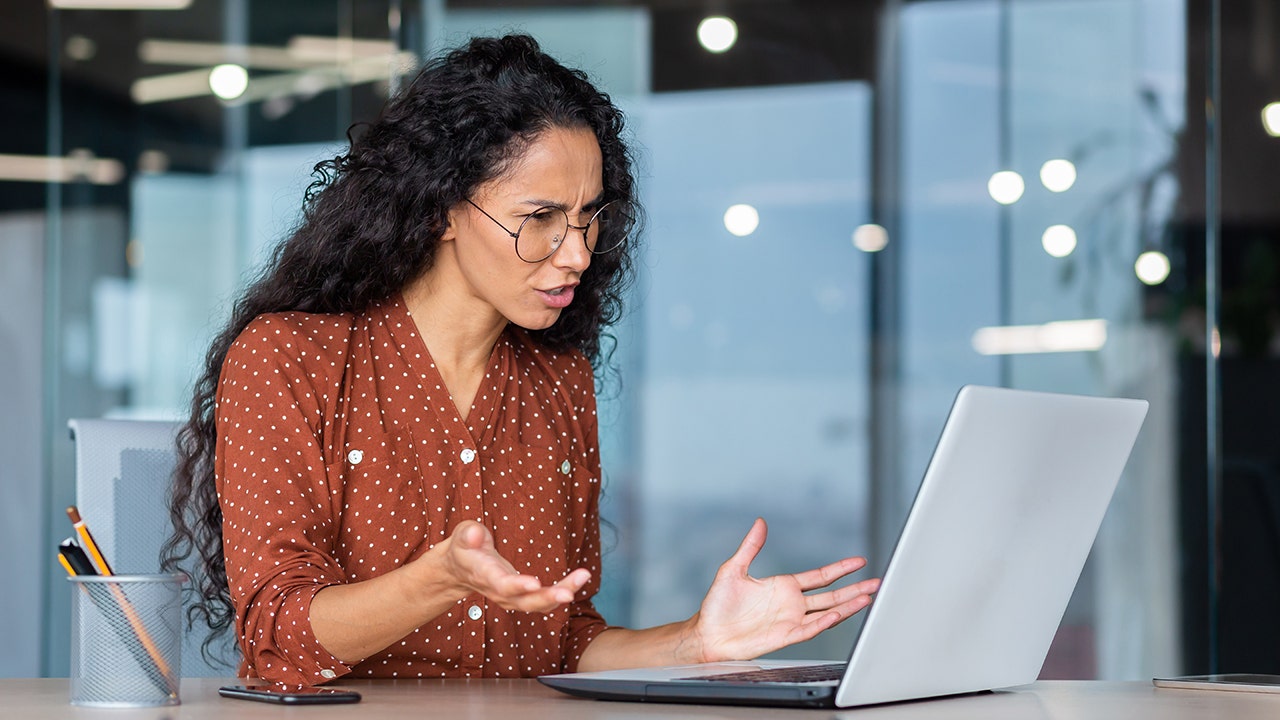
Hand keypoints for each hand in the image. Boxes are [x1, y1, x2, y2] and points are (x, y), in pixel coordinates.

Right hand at [439, 520, 590, 612]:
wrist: (459, 569)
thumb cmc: (465, 548)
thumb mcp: (461, 536)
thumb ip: (467, 534)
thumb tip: (475, 533)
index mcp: (484, 575)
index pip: (501, 583)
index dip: (517, 585)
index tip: (534, 583)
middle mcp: (499, 591)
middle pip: (524, 601)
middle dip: (546, 598)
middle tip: (568, 594)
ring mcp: (511, 597)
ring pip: (537, 603)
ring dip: (560, 594)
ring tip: (583, 577)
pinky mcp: (521, 596)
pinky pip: (543, 599)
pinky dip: (562, 591)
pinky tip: (580, 579)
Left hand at [691, 517, 879, 662]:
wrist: (708, 633)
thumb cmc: (718, 605)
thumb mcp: (734, 569)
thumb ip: (751, 547)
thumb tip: (759, 522)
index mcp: (784, 587)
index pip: (820, 576)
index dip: (840, 569)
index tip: (859, 562)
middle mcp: (792, 604)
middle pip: (831, 595)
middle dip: (854, 588)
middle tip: (876, 582)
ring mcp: (791, 620)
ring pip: (827, 612)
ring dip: (847, 606)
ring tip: (868, 597)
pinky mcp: (785, 636)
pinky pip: (810, 629)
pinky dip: (825, 622)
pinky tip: (838, 614)